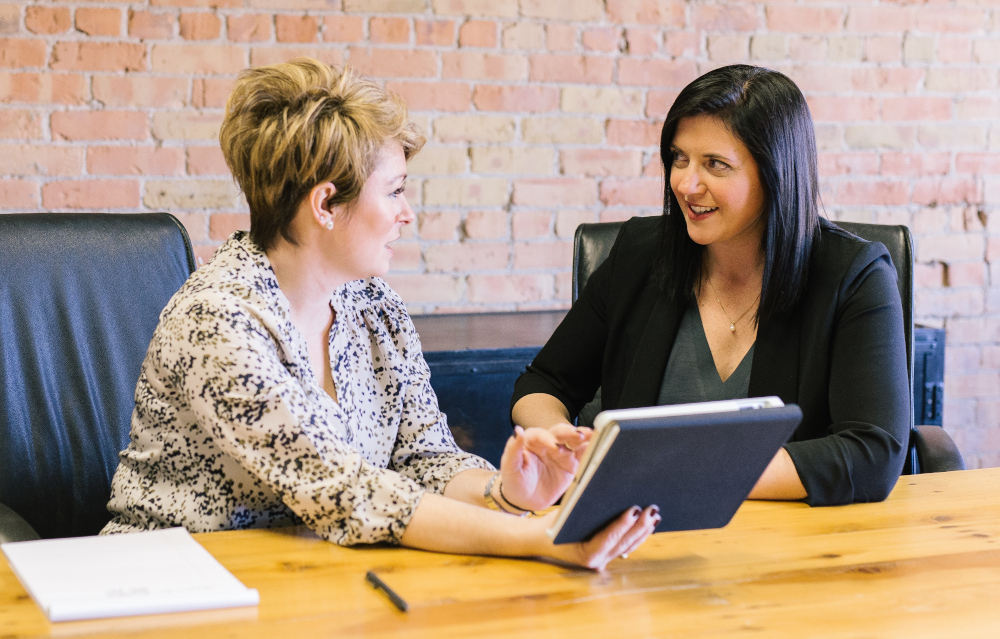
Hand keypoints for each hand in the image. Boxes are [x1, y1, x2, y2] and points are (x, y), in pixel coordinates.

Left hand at [499, 424, 591, 511]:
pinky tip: (600, 446)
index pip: (541, 435)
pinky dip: (591, 450)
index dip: (547, 439)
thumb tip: (517, 431)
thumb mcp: (510, 467)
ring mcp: (562, 453)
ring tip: (593, 436)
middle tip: (579, 435)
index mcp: (532, 440)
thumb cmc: (515, 481)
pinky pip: (583, 455)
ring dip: (584, 438)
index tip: (553, 447)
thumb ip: (513, 449)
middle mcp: (549, 443)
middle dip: (570, 433)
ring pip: (574, 441)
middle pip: (560, 433)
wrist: (525, 500)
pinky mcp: (572, 464)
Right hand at [537, 505, 660, 569]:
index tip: (635, 510)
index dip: (623, 524)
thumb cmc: (551, 526)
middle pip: (623, 543)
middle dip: (640, 526)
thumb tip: (607, 493)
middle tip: (652, 509)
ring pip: (628, 546)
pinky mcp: (607, 555)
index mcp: (585, 554)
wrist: (541, 540)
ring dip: (643, 531)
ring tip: (655, 515)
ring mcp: (603, 560)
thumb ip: (584, 509)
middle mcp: (597, 562)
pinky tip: (648, 525)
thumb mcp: (564, 516)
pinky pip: (626, 546)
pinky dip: (638, 535)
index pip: (608, 538)